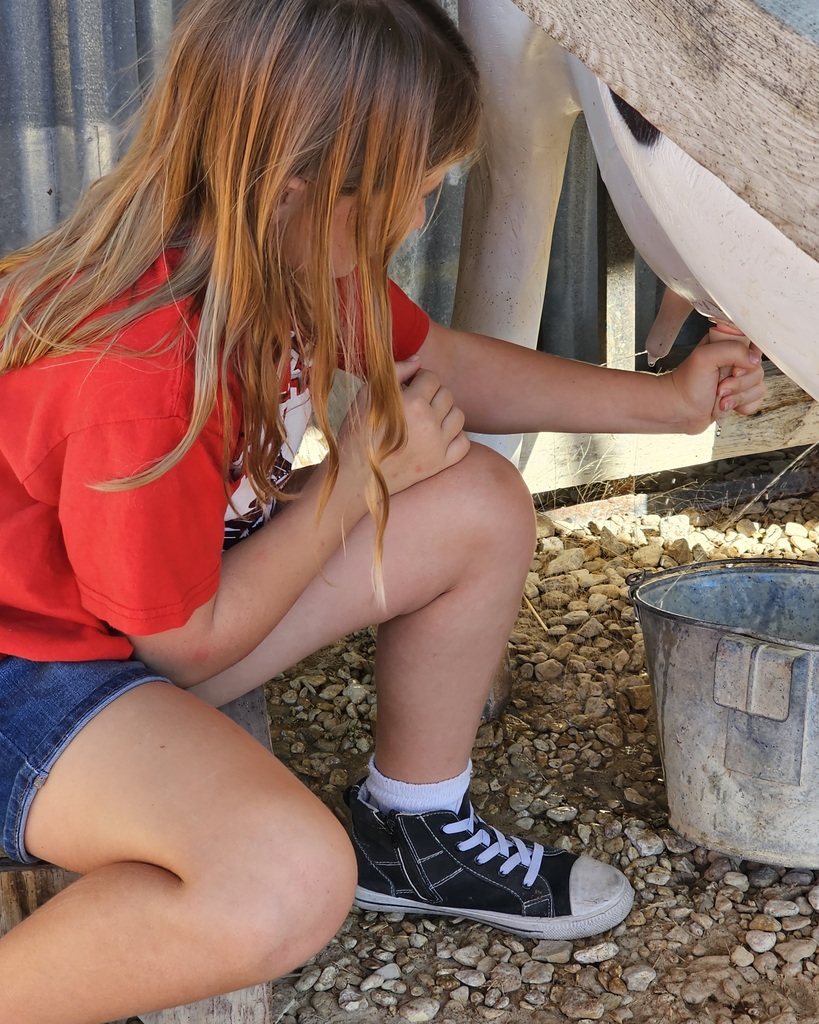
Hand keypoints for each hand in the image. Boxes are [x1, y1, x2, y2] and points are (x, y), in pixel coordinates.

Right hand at [339, 357, 469, 494]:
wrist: (355, 476)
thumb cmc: (357, 434)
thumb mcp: (368, 396)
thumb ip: (395, 373)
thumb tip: (417, 360)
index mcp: (412, 404)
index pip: (431, 378)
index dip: (419, 378)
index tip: (409, 386)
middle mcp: (429, 424)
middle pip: (446, 395)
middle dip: (432, 394)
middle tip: (416, 402)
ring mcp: (438, 446)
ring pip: (458, 416)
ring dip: (445, 412)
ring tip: (428, 417)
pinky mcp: (440, 464)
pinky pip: (464, 443)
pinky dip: (456, 436)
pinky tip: (439, 435)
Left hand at [670, 332, 765, 431]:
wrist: (678, 411)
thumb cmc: (686, 384)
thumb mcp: (704, 358)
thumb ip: (732, 350)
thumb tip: (754, 360)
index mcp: (726, 345)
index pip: (754, 344)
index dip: (749, 359)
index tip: (734, 369)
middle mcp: (735, 361)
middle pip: (758, 369)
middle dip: (739, 383)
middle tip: (719, 387)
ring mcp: (738, 380)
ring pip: (758, 386)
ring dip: (738, 397)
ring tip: (719, 399)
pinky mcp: (739, 396)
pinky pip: (756, 401)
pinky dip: (742, 406)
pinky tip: (725, 406)